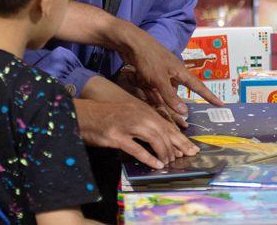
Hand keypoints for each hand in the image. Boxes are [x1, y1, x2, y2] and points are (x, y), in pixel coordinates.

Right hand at [74, 98, 199, 169]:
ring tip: (170, 161)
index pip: (167, 126)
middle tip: (187, 156)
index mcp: (144, 111)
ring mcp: (128, 126)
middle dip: (178, 146)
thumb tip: (163, 137)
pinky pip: (137, 149)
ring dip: (164, 152)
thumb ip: (146, 122)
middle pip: (165, 132)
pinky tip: (156, 164)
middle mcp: (139, 116)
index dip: (181, 138)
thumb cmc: (109, 116)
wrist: (85, 114)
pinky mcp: (117, 137)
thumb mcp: (131, 114)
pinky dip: (149, 158)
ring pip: (154, 139)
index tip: (191, 147)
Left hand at [107, 20, 222, 114]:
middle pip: (179, 92)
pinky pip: (152, 89)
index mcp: (180, 72)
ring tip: (157, 104)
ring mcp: (161, 74)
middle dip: (177, 104)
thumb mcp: (159, 79)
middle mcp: (173, 73)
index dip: (210, 96)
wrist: (130, 42)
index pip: (198, 87)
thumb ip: (170, 96)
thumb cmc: (148, 58)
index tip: (222, 104)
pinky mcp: (149, 74)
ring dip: (159, 98)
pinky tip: (144, 93)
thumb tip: (185, 112)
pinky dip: (149, 92)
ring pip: (163, 92)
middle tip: (181, 118)